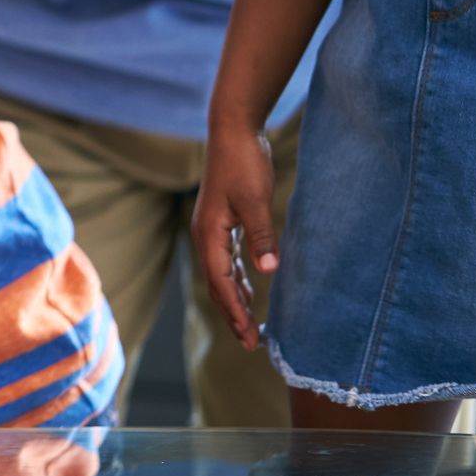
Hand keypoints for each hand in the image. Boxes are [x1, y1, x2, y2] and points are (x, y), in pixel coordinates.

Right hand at [193, 125, 278, 350]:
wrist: (233, 131)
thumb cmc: (243, 163)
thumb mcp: (256, 201)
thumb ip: (262, 238)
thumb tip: (269, 273)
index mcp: (209, 235)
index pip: (221, 283)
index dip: (235, 312)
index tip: (250, 338)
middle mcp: (205, 236)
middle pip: (217, 285)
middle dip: (233, 314)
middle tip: (251, 344)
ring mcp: (212, 230)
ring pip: (221, 275)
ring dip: (235, 300)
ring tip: (251, 325)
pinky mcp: (222, 222)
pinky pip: (227, 260)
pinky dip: (238, 280)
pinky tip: (252, 289)